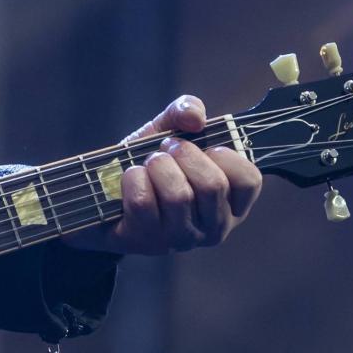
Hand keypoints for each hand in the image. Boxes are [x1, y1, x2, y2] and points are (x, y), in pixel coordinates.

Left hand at [69, 95, 261, 255]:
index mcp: (230, 202)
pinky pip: (144, 201)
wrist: (103, 190)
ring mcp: (181, 239)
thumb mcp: (168, 129)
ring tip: (148, 164)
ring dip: (157, 167)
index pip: (249, 180)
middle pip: (212, 185)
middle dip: (184, 154)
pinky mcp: (147, 242)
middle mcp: (213, 227)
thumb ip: (186, 110)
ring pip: (178, 196)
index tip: (206, 147)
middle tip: (167, 150)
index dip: (226, 155)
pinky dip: (133, 179)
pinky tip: (130, 179)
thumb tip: (195, 117)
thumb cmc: (148, 162)